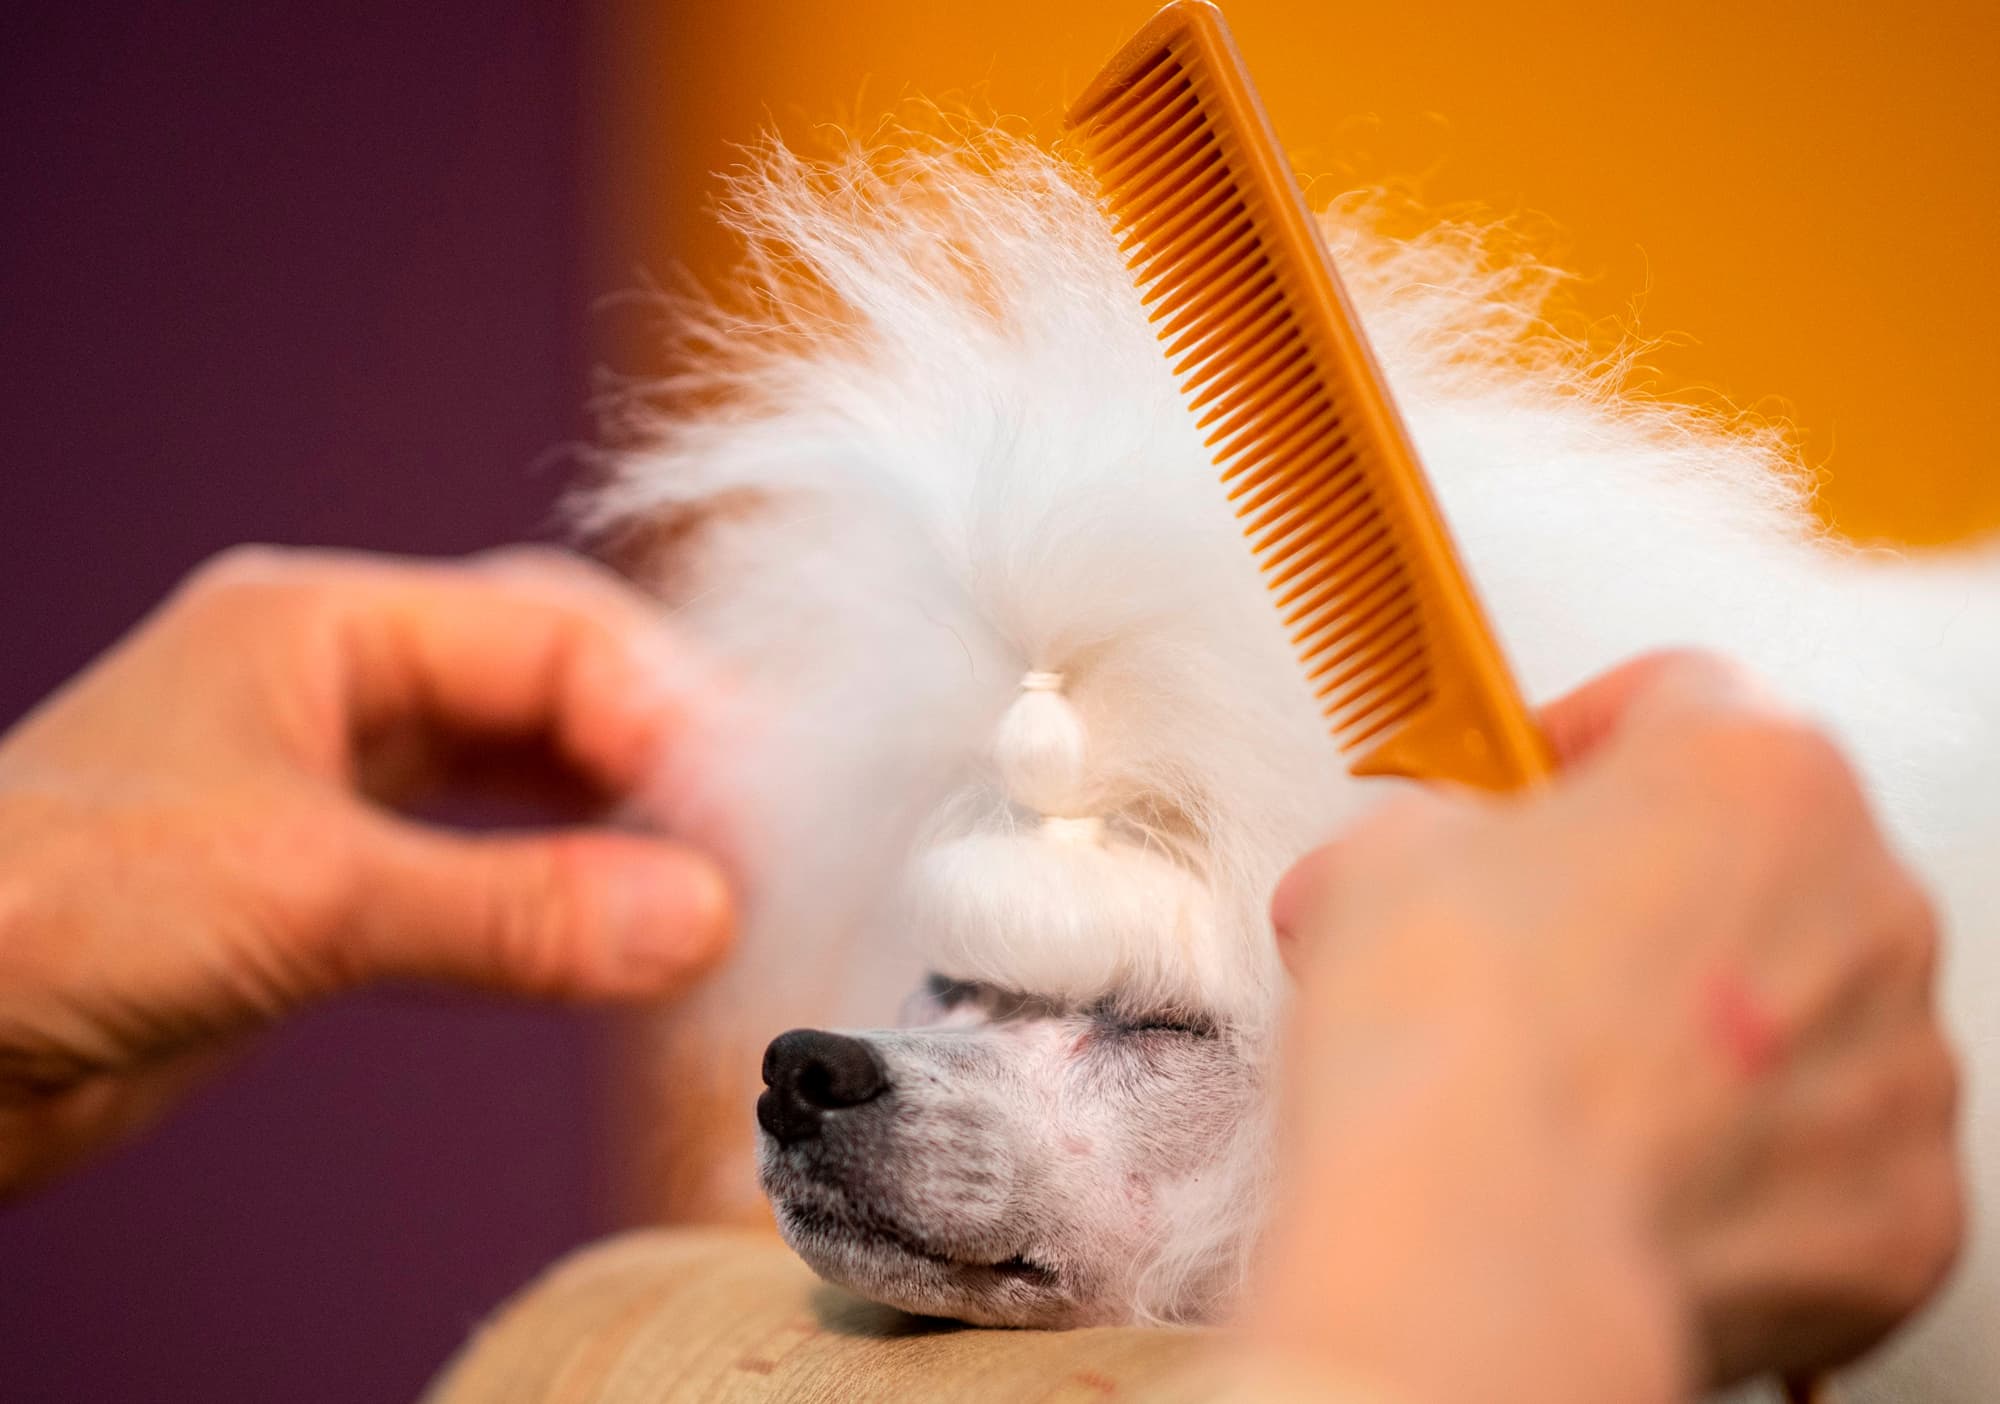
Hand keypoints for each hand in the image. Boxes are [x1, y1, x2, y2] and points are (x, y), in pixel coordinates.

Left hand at [0, 546, 731, 1197]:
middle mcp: (330, 682)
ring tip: (710, 874)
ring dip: (615, 817)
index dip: (663, 712)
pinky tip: (616, 917)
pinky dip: (556, 881)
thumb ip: (512, 908)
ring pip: (518, 766)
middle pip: (546, 680)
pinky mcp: (320, 877)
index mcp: (316, 623)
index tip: (755, 803)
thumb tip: (699, 918)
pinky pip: (479, 854)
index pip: (546, 634)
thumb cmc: (38, 915)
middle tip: (758, 828)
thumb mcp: (304, 897)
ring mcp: (326, 778)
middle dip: (656, 748)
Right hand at [1252, 652, 1960, 1400]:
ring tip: (1576, 1092)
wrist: (1480, 1254)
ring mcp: (1906, 1068)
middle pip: (1758, 864)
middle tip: (1531, 957)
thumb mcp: (1386, 858)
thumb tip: (1423, 871)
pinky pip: (1827, 1166)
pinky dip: (1747, 1173)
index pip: (1679, 701)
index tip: (1525, 798)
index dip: (1577, 745)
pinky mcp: (1907, 1215)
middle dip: (1651, 898)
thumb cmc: (1447, 1038)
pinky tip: (1634, 1184)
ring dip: (1712, 1037)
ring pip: (1806, 1017)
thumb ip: (1443, 832)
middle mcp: (1872, 903)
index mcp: (1758, 771)